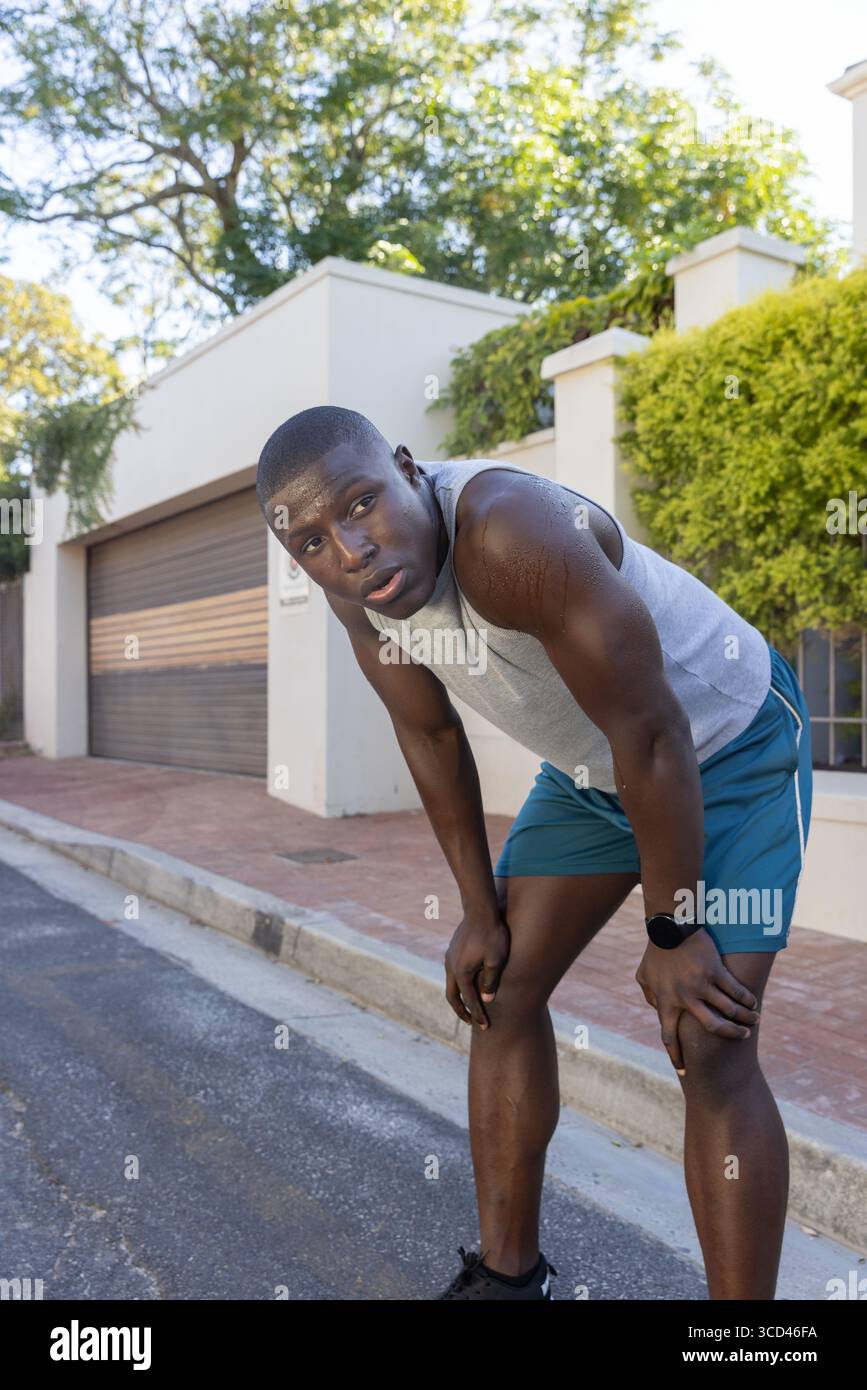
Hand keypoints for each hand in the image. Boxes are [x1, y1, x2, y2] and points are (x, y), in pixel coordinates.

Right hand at [444, 908, 510, 1029]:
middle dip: (462, 1011)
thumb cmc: (493, 934)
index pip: (469, 1000)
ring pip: (450, 984)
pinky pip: (452, 973)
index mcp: (461, 972)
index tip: (485, 1027)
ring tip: (468, 1006)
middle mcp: (451, 967)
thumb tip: (486, 1000)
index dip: (478, 1015)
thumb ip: (490, 981)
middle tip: (472, 1022)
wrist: (481, 910)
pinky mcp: (452, 951)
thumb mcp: (496, 959)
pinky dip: (458, 985)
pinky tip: (468, 983)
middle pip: (452, 996)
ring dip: (458, 998)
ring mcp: (450, 958)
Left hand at [635, 928, 759, 1073]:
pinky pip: (735, 990)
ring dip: (744, 1018)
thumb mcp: (644, 975)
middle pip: (711, 1027)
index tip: (684, 1073)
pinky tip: (752, 1003)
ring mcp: (701, 984)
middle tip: (741, 1037)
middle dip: (729, 1035)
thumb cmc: (656, 950)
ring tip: (753, 1021)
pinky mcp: (715, 970)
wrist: (670, 925)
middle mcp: (685, 998)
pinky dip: (746, 999)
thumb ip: (650, 995)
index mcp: (666, 1001)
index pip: (669, 1036)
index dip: (676, 1056)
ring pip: (729, 1010)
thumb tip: (657, 1010)